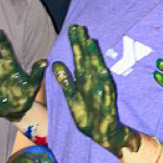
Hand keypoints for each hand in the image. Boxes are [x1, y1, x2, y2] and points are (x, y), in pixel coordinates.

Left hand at [52, 25, 140, 157]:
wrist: (102, 134)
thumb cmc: (87, 116)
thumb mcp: (72, 97)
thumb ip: (65, 81)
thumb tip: (56, 63)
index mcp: (85, 80)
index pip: (80, 58)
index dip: (76, 44)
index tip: (73, 29)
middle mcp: (93, 82)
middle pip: (87, 60)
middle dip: (82, 44)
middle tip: (78, 27)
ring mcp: (100, 90)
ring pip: (96, 70)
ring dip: (93, 56)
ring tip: (88, 41)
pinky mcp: (106, 101)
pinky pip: (103, 88)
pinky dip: (102, 78)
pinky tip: (99, 67)